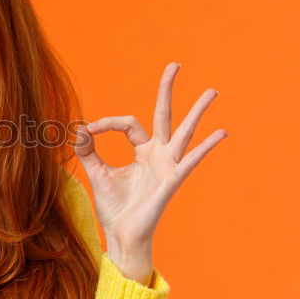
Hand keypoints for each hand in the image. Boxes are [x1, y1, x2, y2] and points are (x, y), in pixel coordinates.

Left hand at [73, 62, 226, 265]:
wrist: (122, 234)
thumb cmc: (114, 207)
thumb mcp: (97, 173)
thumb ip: (88, 150)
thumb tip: (78, 128)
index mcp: (142, 150)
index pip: (129, 123)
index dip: (107, 123)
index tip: (88, 130)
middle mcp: (158, 154)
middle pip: (164, 115)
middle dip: (167, 90)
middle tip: (174, 64)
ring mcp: (168, 165)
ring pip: (184, 132)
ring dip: (197, 111)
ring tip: (212, 91)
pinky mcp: (172, 179)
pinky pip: (191, 160)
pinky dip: (206, 146)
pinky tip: (221, 132)